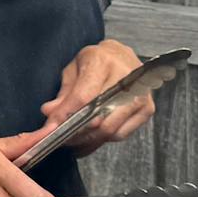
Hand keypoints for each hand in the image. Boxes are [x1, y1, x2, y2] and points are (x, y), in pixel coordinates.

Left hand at [40, 39, 154, 154]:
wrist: (120, 56)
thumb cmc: (95, 62)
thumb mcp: (73, 70)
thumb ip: (63, 93)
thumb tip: (50, 113)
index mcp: (103, 62)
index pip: (84, 97)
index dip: (66, 115)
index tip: (51, 128)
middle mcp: (126, 77)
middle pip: (99, 117)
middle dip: (75, 133)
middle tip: (60, 139)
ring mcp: (140, 94)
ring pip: (110, 130)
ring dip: (88, 140)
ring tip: (72, 140)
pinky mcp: (147, 108)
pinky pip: (121, 134)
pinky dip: (102, 140)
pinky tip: (90, 139)